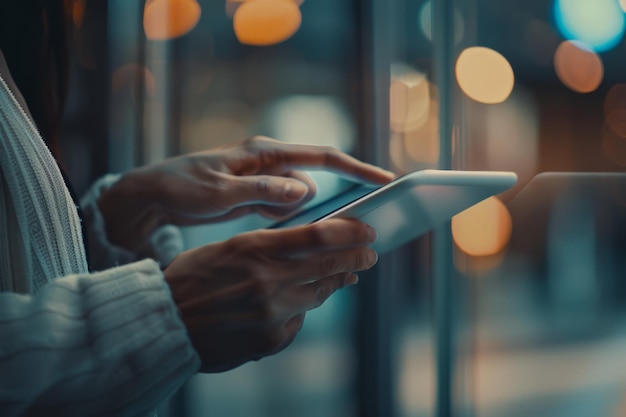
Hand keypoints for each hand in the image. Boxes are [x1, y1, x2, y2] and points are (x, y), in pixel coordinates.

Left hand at [98, 136, 393, 252]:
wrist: (152, 195)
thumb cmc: (181, 187)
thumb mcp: (219, 192)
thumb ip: (261, 191)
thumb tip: (304, 190)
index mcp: (264, 154)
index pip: (322, 158)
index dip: (356, 169)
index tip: (384, 181)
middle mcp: (269, 163)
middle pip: (319, 177)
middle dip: (345, 194)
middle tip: (369, 215)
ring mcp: (263, 180)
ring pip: (305, 195)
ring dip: (319, 212)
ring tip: (339, 230)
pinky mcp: (257, 196)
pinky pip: (287, 207)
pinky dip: (298, 220)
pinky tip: (301, 235)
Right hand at [163, 219, 377, 371]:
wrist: (164, 323)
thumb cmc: (191, 279)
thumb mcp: (227, 249)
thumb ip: (268, 247)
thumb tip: (310, 246)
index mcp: (252, 248)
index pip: (317, 235)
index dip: (349, 232)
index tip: (366, 231)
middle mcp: (266, 279)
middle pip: (328, 264)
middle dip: (356, 257)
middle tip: (370, 254)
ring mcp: (270, 311)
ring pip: (318, 293)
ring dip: (335, 282)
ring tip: (345, 275)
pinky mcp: (270, 339)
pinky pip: (299, 320)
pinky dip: (302, 309)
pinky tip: (301, 302)